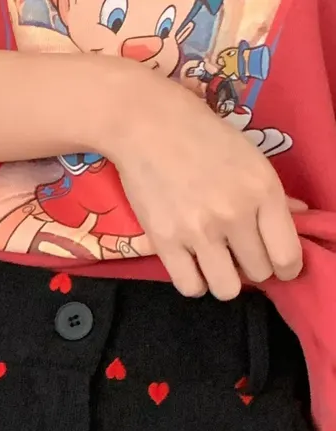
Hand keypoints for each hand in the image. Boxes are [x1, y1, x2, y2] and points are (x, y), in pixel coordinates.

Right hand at [104, 72, 303, 299]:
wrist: (148, 125)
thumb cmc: (202, 136)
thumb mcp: (249, 157)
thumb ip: (274, 194)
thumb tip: (297, 217)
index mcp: (262, 190)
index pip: (287, 255)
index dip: (286, 268)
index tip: (279, 266)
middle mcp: (235, 214)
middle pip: (258, 273)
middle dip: (251, 266)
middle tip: (239, 252)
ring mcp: (199, 231)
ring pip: (227, 289)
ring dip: (225, 280)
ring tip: (216, 261)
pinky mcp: (166, 243)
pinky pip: (191, 287)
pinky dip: (195, 282)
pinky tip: (193, 265)